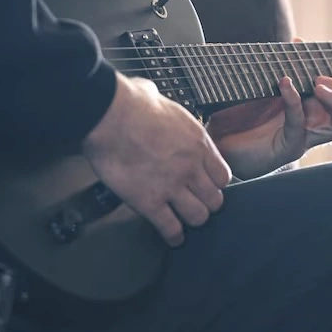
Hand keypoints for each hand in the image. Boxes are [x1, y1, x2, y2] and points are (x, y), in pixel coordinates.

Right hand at [82, 72, 231, 245]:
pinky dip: (173, 236)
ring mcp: (172, 186)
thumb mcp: (157, 96)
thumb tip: (149, 94)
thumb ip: (161, 102)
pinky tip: (173, 237)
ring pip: (198, 216)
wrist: (108, 116)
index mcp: (197, 142)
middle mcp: (191, 167)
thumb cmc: (129, 103)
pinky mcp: (149, 201)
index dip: (215, 183)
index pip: (223, 175)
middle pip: (215, 199)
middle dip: (207, 203)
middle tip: (197, 203)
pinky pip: (170, 228)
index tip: (208, 185)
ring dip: (191, 219)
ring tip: (185, 220)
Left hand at [209, 73, 331, 179]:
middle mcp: (317, 128)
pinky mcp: (286, 148)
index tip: (327, 66)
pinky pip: (298, 125)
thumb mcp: (269, 88)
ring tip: (317, 84)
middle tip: (323, 81)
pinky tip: (283, 84)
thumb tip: (299, 42)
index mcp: (317, 113)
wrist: (221, 143)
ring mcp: (304, 139)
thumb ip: (287, 68)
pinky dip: (294, 101)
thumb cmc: (246, 117)